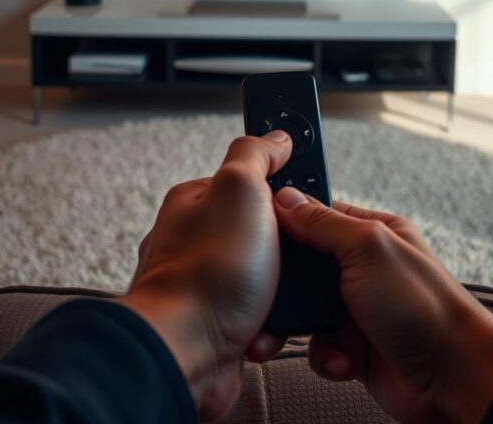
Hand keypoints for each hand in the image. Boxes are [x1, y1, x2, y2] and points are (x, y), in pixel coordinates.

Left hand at [119, 131, 292, 422]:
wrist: (184, 355)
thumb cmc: (206, 273)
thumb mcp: (240, 188)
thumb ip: (256, 156)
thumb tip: (276, 136)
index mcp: (197, 200)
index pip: (249, 177)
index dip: (282, 180)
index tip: (308, 184)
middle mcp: (196, 239)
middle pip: (262, 228)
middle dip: (288, 243)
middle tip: (300, 250)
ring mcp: (206, 282)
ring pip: (265, 275)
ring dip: (282, 287)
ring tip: (283, 292)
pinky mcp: (217, 322)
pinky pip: (259, 315)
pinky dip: (270, 321)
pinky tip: (268, 322)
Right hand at [275, 190, 492, 423]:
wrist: (453, 378)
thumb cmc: (423, 306)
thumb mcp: (367, 249)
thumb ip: (323, 223)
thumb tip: (287, 199)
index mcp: (371, 233)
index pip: (317, 215)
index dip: (287, 222)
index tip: (258, 230)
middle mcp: (363, 267)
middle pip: (305, 266)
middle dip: (288, 284)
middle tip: (271, 293)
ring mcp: (358, 308)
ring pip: (306, 309)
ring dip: (304, 326)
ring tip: (310, 333)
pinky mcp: (356, 346)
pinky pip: (319, 346)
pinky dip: (325, 355)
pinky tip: (343, 359)